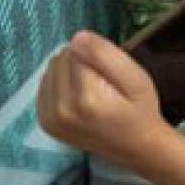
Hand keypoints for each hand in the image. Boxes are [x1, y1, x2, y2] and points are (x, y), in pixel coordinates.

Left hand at [36, 30, 170, 167]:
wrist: (136, 147)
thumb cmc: (140, 111)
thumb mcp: (136, 79)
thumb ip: (106, 56)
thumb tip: (77, 37)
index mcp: (84, 98)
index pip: (76, 50)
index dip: (96, 55)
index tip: (111, 73)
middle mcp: (60, 109)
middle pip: (61, 58)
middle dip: (81, 61)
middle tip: (103, 81)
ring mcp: (48, 118)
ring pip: (51, 69)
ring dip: (69, 71)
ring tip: (91, 88)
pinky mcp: (44, 121)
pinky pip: (44, 84)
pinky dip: (60, 84)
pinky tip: (77, 96)